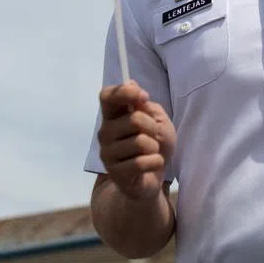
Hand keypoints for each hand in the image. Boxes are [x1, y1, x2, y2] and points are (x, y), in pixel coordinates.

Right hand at [98, 80, 175, 200]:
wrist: (151, 178)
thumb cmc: (154, 145)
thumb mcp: (158, 121)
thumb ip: (146, 106)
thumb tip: (131, 84)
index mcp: (113, 116)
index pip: (107, 96)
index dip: (124, 92)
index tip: (143, 96)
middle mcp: (105, 132)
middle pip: (135, 119)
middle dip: (153, 127)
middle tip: (154, 137)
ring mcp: (107, 153)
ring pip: (141, 142)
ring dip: (155, 147)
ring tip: (152, 153)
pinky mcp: (115, 172)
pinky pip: (142, 162)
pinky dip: (156, 162)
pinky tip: (152, 165)